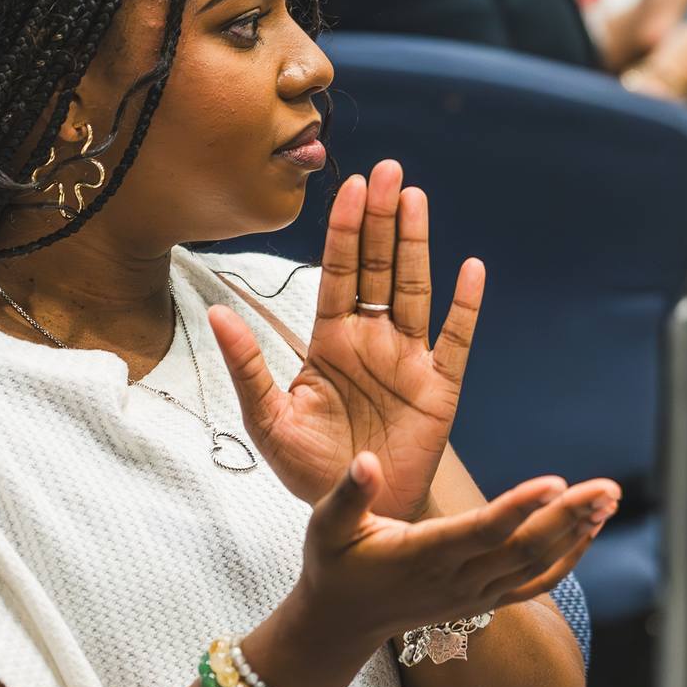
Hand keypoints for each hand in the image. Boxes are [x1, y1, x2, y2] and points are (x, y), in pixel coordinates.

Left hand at [210, 161, 479, 522]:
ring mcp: (408, 361)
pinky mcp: (440, 389)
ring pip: (415, 289)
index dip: (343, 230)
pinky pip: (455, 340)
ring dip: (417, 244)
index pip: (336, 272)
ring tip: (415, 197)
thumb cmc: (310, 469)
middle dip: (381, 219)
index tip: (348, 185)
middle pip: (378, 267)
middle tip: (387, 170)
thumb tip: (216, 312)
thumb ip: (247, 366)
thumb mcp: (267, 420)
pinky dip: (465, 305)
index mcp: (330, 342)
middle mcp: (371, 341)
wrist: (357, 517)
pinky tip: (470, 268)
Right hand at [291, 454, 620, 652]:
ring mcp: (474, 594)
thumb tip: (366, 461)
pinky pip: (536, 584)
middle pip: (525, 548)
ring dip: (577, 533)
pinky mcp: (483, 601)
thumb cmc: (332, 565)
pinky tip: (590, 530)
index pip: (481, 531)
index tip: (556, 481)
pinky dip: (569, 559)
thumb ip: (348, 494)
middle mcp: (456, 579)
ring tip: (609, 500)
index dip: (519, 508)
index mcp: (421, 555)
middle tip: (609, 487)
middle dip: (569, 516)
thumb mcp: (324, 526)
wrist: (341, 623)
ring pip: (537, 566)